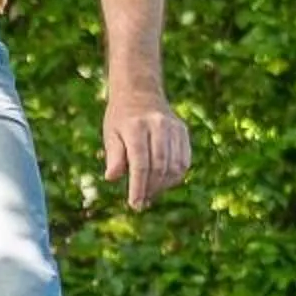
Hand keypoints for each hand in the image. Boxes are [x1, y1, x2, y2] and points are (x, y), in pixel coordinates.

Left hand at [102, 91, 191, 210]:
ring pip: (175, 165)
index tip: (135, 204)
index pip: (140, 163)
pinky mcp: (182, 130)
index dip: (138, 187)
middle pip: (159, 166)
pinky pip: (184, 160)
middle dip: (151, 189)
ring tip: (151, 193)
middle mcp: (157, 125)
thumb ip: (113, 156)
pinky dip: (176, 176)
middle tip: (142, 201)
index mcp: (135, 126)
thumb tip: (112, 177)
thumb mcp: (111, 134)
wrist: (140, 91)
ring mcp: (173, 127)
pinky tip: (164, 182)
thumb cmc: (121, 118)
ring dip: (164, 185)